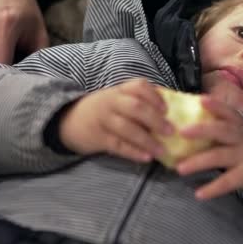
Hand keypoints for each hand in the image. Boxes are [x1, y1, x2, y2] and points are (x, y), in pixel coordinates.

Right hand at [58, 79, 173, 162]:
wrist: (68, 120)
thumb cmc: (104, 110)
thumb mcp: (118, 99)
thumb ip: (140, 102)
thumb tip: (173, 113)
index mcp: (120, 90)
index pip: (139, 86)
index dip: (155, 97)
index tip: (167, 109)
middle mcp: (111, 102)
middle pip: (135, 107)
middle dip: (155, 119)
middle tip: (171, 131)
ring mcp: (103, 119)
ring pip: (127, 128)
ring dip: (147, 140)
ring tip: (162, 150)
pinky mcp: (98, 137)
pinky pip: (117, 145)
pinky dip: (133, 152)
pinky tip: (146, 157)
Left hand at [176, 97, 242, 201]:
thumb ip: (229, 135)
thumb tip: (199, 133)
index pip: (230, 114)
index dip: (216, 106)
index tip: (201, 99)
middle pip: (223, 130)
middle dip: (202, 129)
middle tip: (182, 131)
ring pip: (220, 156)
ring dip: (198, 162)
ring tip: (180, 168)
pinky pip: (227, 182)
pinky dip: (212, 188)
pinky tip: (199, 193)